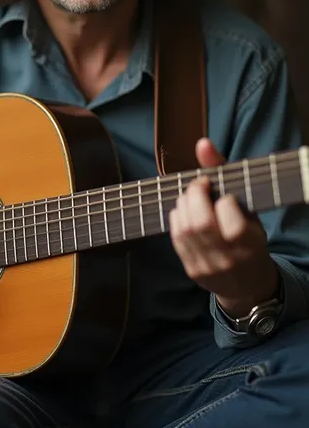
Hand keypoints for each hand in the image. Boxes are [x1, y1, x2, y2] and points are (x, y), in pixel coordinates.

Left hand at [169, 138, 279, 316]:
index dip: (224, 202)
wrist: (246, 284)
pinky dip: (177, 219)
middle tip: (200, 186)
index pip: (233, 223)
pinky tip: (185, 212)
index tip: (224, 196)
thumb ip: (224, 173)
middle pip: (201, 224)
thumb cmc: (250, 238)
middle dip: (195, 196)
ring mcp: (208, 267)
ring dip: (183, 205)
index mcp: (250, 246)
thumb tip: (202, 143)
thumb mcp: (249, 208)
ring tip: (192, 197)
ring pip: (184, 230)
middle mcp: (228, 259)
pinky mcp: (191, 270)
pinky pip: (176, 239)